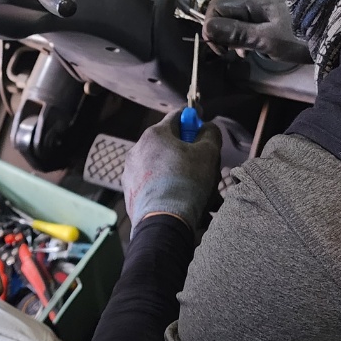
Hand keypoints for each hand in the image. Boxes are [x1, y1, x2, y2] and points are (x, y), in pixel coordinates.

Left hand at [122, 110, 221, 232]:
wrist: (163, 222)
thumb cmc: (187, 182)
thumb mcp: (209, 153)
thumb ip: (210, 134)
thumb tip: (206, 128)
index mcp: (154, 135)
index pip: (177, 117)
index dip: (194, 121)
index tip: (203, 129)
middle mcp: (137, 150)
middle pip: (169, 145)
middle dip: (189, 155)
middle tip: (205, 169)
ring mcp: (131, 173)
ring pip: (163, 168)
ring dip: (181, 175)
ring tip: (198, 193)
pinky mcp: (130, 194)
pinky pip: (154, 186)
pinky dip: (168, 190)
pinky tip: (184, 203)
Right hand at [203, 0, 311, 64]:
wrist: (333, 35)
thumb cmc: (300, 38)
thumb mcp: (267, 39)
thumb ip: (237, 33)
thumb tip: (206, 29)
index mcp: (252, 2)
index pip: (215, 7)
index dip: (211, 28)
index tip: (221, 49)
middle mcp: (254, 1)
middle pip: (223, 13)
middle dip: (221, 33)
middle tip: (230, 53)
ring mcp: (263, 9)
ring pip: (234, 20)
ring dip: (232, 37)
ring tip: (242, 54)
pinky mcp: (271, 19)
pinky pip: (247, 25)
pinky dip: (244, 38)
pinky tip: (252, 51)